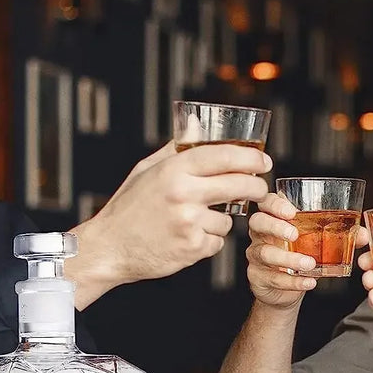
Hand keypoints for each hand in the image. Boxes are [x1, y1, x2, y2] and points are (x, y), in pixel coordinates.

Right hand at [69, 142, 271, 302]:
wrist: (109, 248)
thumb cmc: (128, 207)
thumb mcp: (147, 170)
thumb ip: (176, 149)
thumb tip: (198, 124)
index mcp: (172, 170)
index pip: (223, 156)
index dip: (250, 157)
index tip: (263, 160)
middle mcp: (183, 194)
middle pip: (239, 184)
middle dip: (256, 186)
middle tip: (258, 188)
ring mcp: (189, 223)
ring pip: (228, 219)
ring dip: (220, 220)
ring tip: (194, 221)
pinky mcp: (192, 248)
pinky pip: (217, 241)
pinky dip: (208, 240)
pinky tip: (187, 237)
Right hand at [246, 193, 364, 309]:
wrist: (285, 289)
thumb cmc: (300, 256)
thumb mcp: (317, 243)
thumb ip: (339, 235)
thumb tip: (362, 234)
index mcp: (274, 219)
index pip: (266, 203)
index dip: (275, 204)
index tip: (291, 211)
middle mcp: (261, 235)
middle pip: (257, 223)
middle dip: (275, 226)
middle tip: (294, 234)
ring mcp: (256, 257)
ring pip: (265, 253)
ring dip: (288, 258)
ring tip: (309, 264)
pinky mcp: (258, 278)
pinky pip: (273, 278)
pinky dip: (293, 282)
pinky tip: (309, 282)